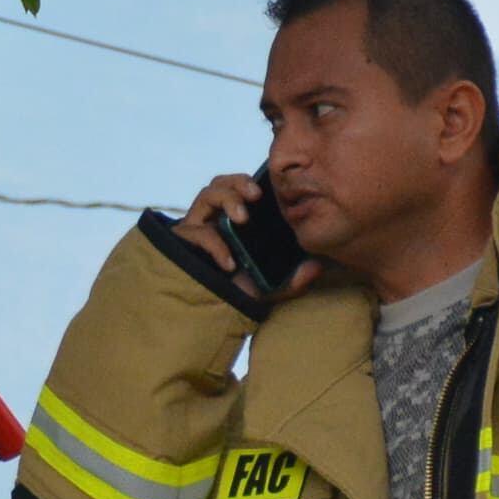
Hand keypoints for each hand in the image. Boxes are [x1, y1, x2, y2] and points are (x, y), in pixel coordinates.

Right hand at [181, 172, 314, 297]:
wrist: (206, 316)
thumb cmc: (234, 295)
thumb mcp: (270, 287)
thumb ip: (292, 279)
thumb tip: (318, 266)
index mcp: (232, 221)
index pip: (239, 188)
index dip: (250, 181)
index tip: (267, 191)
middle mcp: (212, 219)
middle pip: (221, 183)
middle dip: (239, 183)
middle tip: (256, 196)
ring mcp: (195, 228)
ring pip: (206, 194)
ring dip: (226, 200)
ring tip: (242, 218)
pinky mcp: (180, 242)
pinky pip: (196, 232)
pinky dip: (214, 244)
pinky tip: (228, 263)